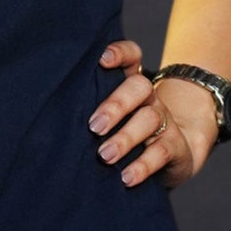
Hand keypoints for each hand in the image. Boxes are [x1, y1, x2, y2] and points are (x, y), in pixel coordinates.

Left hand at [89, 39, 217, 187]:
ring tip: (105, 156)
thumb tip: (54, 121)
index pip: (132, 57)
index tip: (102, 60)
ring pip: (149, 119)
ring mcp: (165, 122)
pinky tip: (126, 178)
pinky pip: (160, 152)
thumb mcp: (112, 121)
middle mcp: (149, 99)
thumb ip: (93, 114)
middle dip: (115, 105)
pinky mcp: (175, 147)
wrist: (176, 158)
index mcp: (132, 87)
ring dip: (125, 138)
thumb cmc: (130, 138)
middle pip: (139, 87)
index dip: (120, 53)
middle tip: (95, 127)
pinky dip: (142, 166)